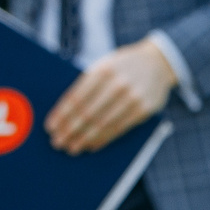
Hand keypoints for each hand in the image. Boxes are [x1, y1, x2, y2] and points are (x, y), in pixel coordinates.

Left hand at [47, 40, 175, 154]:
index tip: (51, 127)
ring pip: (102, 124)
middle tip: (58, 142)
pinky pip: (119, 129)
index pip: (77, 97)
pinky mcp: (143, 110)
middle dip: (70, 130)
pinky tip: (91, 145)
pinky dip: (103, 139)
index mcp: (103, 70)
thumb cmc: (124, 65)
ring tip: (72, 147)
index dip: (62, 114)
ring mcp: (132, 98)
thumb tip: (65, 112)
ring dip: (84, 138)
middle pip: (87, 113)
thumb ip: (89, 83)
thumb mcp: (105, 65)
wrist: (159, 62)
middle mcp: (117, 84)